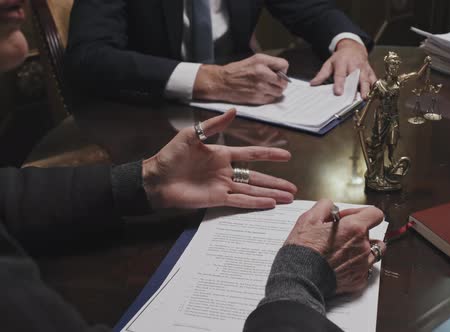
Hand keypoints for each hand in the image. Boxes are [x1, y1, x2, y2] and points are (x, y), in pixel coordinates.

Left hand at [142, 109, 296, 208]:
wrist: (155, 179)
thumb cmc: (170, 156)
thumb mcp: (192, 136)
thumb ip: (214, 125)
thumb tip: (234, 111)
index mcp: (222, 154)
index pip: (252, 154)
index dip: (270, 154)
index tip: (286, 155)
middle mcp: (226, 172)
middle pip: (257, 177)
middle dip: (276, 182)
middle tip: (293, 188)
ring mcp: (223, 186)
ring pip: (253, 190)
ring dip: (271, 194)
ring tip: (288, 198)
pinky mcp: (217, 199)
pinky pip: (240, 201)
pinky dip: (255, 203)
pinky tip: (269, 204)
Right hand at [193, 54, 288, 104]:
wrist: (222, 82)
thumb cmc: (237, 71)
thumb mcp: (254, 59)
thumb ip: (269, 63)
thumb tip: (282, 70)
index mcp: (261, 63)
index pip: (284, 65)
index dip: (282, 69)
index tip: (277, 72)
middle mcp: (262, 74)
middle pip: (284, 81)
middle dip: (281, 82)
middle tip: (275, 82)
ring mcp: (260, 88)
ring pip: (279, 92)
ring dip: (276, 90)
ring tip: (268, 87)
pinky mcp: (257, 98)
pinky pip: (271, 99)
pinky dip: (269, 96)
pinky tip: (262, 92)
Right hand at [284, 199, 385, 293]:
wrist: (300, 277)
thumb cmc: (304, 249)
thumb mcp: (309, 218)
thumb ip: (325, 206)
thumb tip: (331, 206)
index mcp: (355, 228)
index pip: (375, 214)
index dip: (361, 213)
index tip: (348, 217)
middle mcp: (363, 246)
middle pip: (372, 234)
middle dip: (358, 232)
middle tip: (340, 235)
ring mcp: (363, 265)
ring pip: (374, 253)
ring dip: (363, 249)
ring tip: (346, 250)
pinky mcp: (359, 280)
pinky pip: (365, 270)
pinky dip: (357, 266)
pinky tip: (342, 264)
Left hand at [310, 39, 376, 98]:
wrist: (354, 48)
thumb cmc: (340, 57)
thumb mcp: (329, 63)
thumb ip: (322, 74)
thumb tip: (313, 84)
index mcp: (342, 63)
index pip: (340, 74)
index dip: (339, 84)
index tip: (338, 92)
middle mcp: (354, 65)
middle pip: (355, 78)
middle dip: (354, 88)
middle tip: (354, 98)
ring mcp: (363, 68)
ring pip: (366, 79)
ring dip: (366, 89)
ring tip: (365, 98)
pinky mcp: (370, 71)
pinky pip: (374, 79)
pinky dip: (374, 87)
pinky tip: (373, 95)